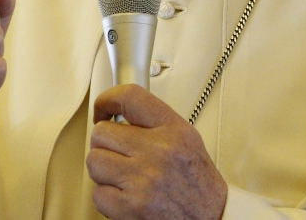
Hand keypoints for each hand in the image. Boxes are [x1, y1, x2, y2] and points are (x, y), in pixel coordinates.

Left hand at [87, 85, 226, 219]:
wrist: (212, 219)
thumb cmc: (198, 184)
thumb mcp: (187, 140)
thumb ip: (155, 123)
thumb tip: (119, 113)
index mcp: (173, 131)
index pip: (130, 97)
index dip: (108, 100)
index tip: (102, 109)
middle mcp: (158, 152)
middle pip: (102, 132)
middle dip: (105, 144)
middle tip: (118, 153)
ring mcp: (142, 180)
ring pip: (94, 161)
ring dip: (104, 171)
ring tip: (123, 176)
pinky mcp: (129, 207)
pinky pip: (97, 193)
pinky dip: (107, 197)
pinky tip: (126, 196)